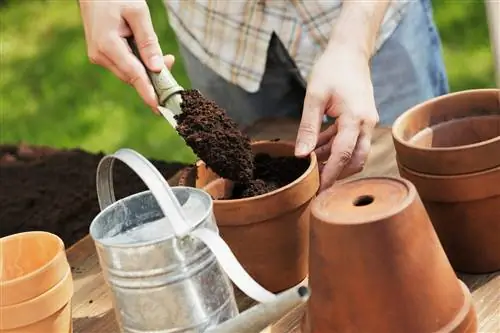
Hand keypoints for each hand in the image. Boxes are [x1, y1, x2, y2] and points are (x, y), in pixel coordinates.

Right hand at [79, 0, 174, 111]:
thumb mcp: (138, 12)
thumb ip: (148, 41)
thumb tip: (157, 67)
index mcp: (107, 45)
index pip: (133, 74)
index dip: (147, 91)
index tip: (158, 106)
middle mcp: (100, 55)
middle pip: (132, 77)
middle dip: (154, 78)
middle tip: (172, 64)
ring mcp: (98, 56)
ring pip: (129, 73)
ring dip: (148, 71)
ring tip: (167, 59)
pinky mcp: (101, 55)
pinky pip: (125, 66)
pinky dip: (139, 66)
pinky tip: (151, 58)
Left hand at [295, 44, 378, 191]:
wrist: (350, 51)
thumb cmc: (331, 69)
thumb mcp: (314, 97)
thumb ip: (308, 128)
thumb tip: (301, 155)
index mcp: (356, 118)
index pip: (343, 155)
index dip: (330, 175)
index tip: (317, 190)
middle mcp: (367, 123)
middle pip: (356, 160)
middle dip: (337, 173)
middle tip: (316, 183)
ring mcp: (367, 121)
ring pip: (355, 152)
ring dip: (334, 160)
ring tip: (312, 164)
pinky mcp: (362, 119)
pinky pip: (350, 140)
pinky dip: (335, 147)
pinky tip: (318, 148)